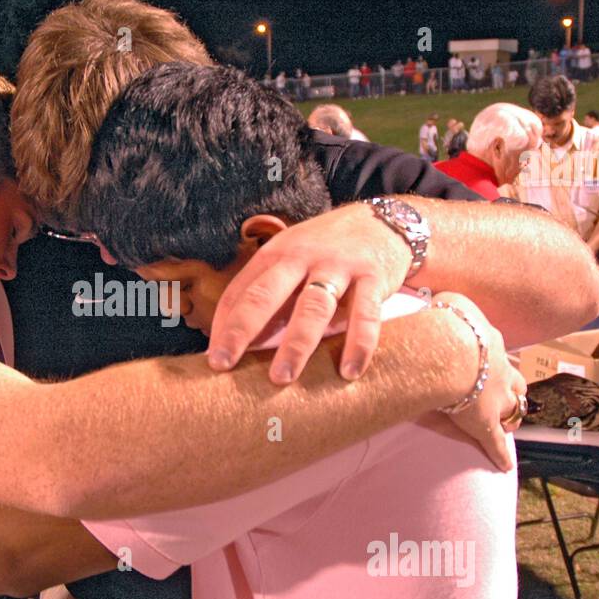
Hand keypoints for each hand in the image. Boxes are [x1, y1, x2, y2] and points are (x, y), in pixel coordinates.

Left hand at [207, 202, 412, 383]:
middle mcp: (303, 256)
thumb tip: (237, 340)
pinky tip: (349, 372)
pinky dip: (358, 344)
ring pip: (312, 308)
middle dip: (241, 330)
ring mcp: (338, 266)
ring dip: (295, 345)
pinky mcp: (374, 277)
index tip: (213, 360)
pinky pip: (365, 315)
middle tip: (224, 364)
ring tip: (281, 378)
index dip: (223, 326)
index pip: (240, 291)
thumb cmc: (327, 251)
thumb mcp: (292, 259)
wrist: (385, 220)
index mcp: (276, 254)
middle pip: (266, 294)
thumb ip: (268, 294)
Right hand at [435, 292, 524, 471]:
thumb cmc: (447, 323)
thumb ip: (450, 302)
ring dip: (513, 416)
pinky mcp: (486, 424)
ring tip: (513, 424)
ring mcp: (495, 398)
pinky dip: (500, 455)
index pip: (498, 357)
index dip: (499, 364)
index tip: (498, 369)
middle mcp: (500, 371)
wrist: (449, 347)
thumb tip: (443, 295)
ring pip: (511, 409)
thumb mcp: (451, 303)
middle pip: (515, 384)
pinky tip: (504, 465)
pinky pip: (494, 443)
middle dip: (516, 391)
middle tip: (516, 398)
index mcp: (489, 344)